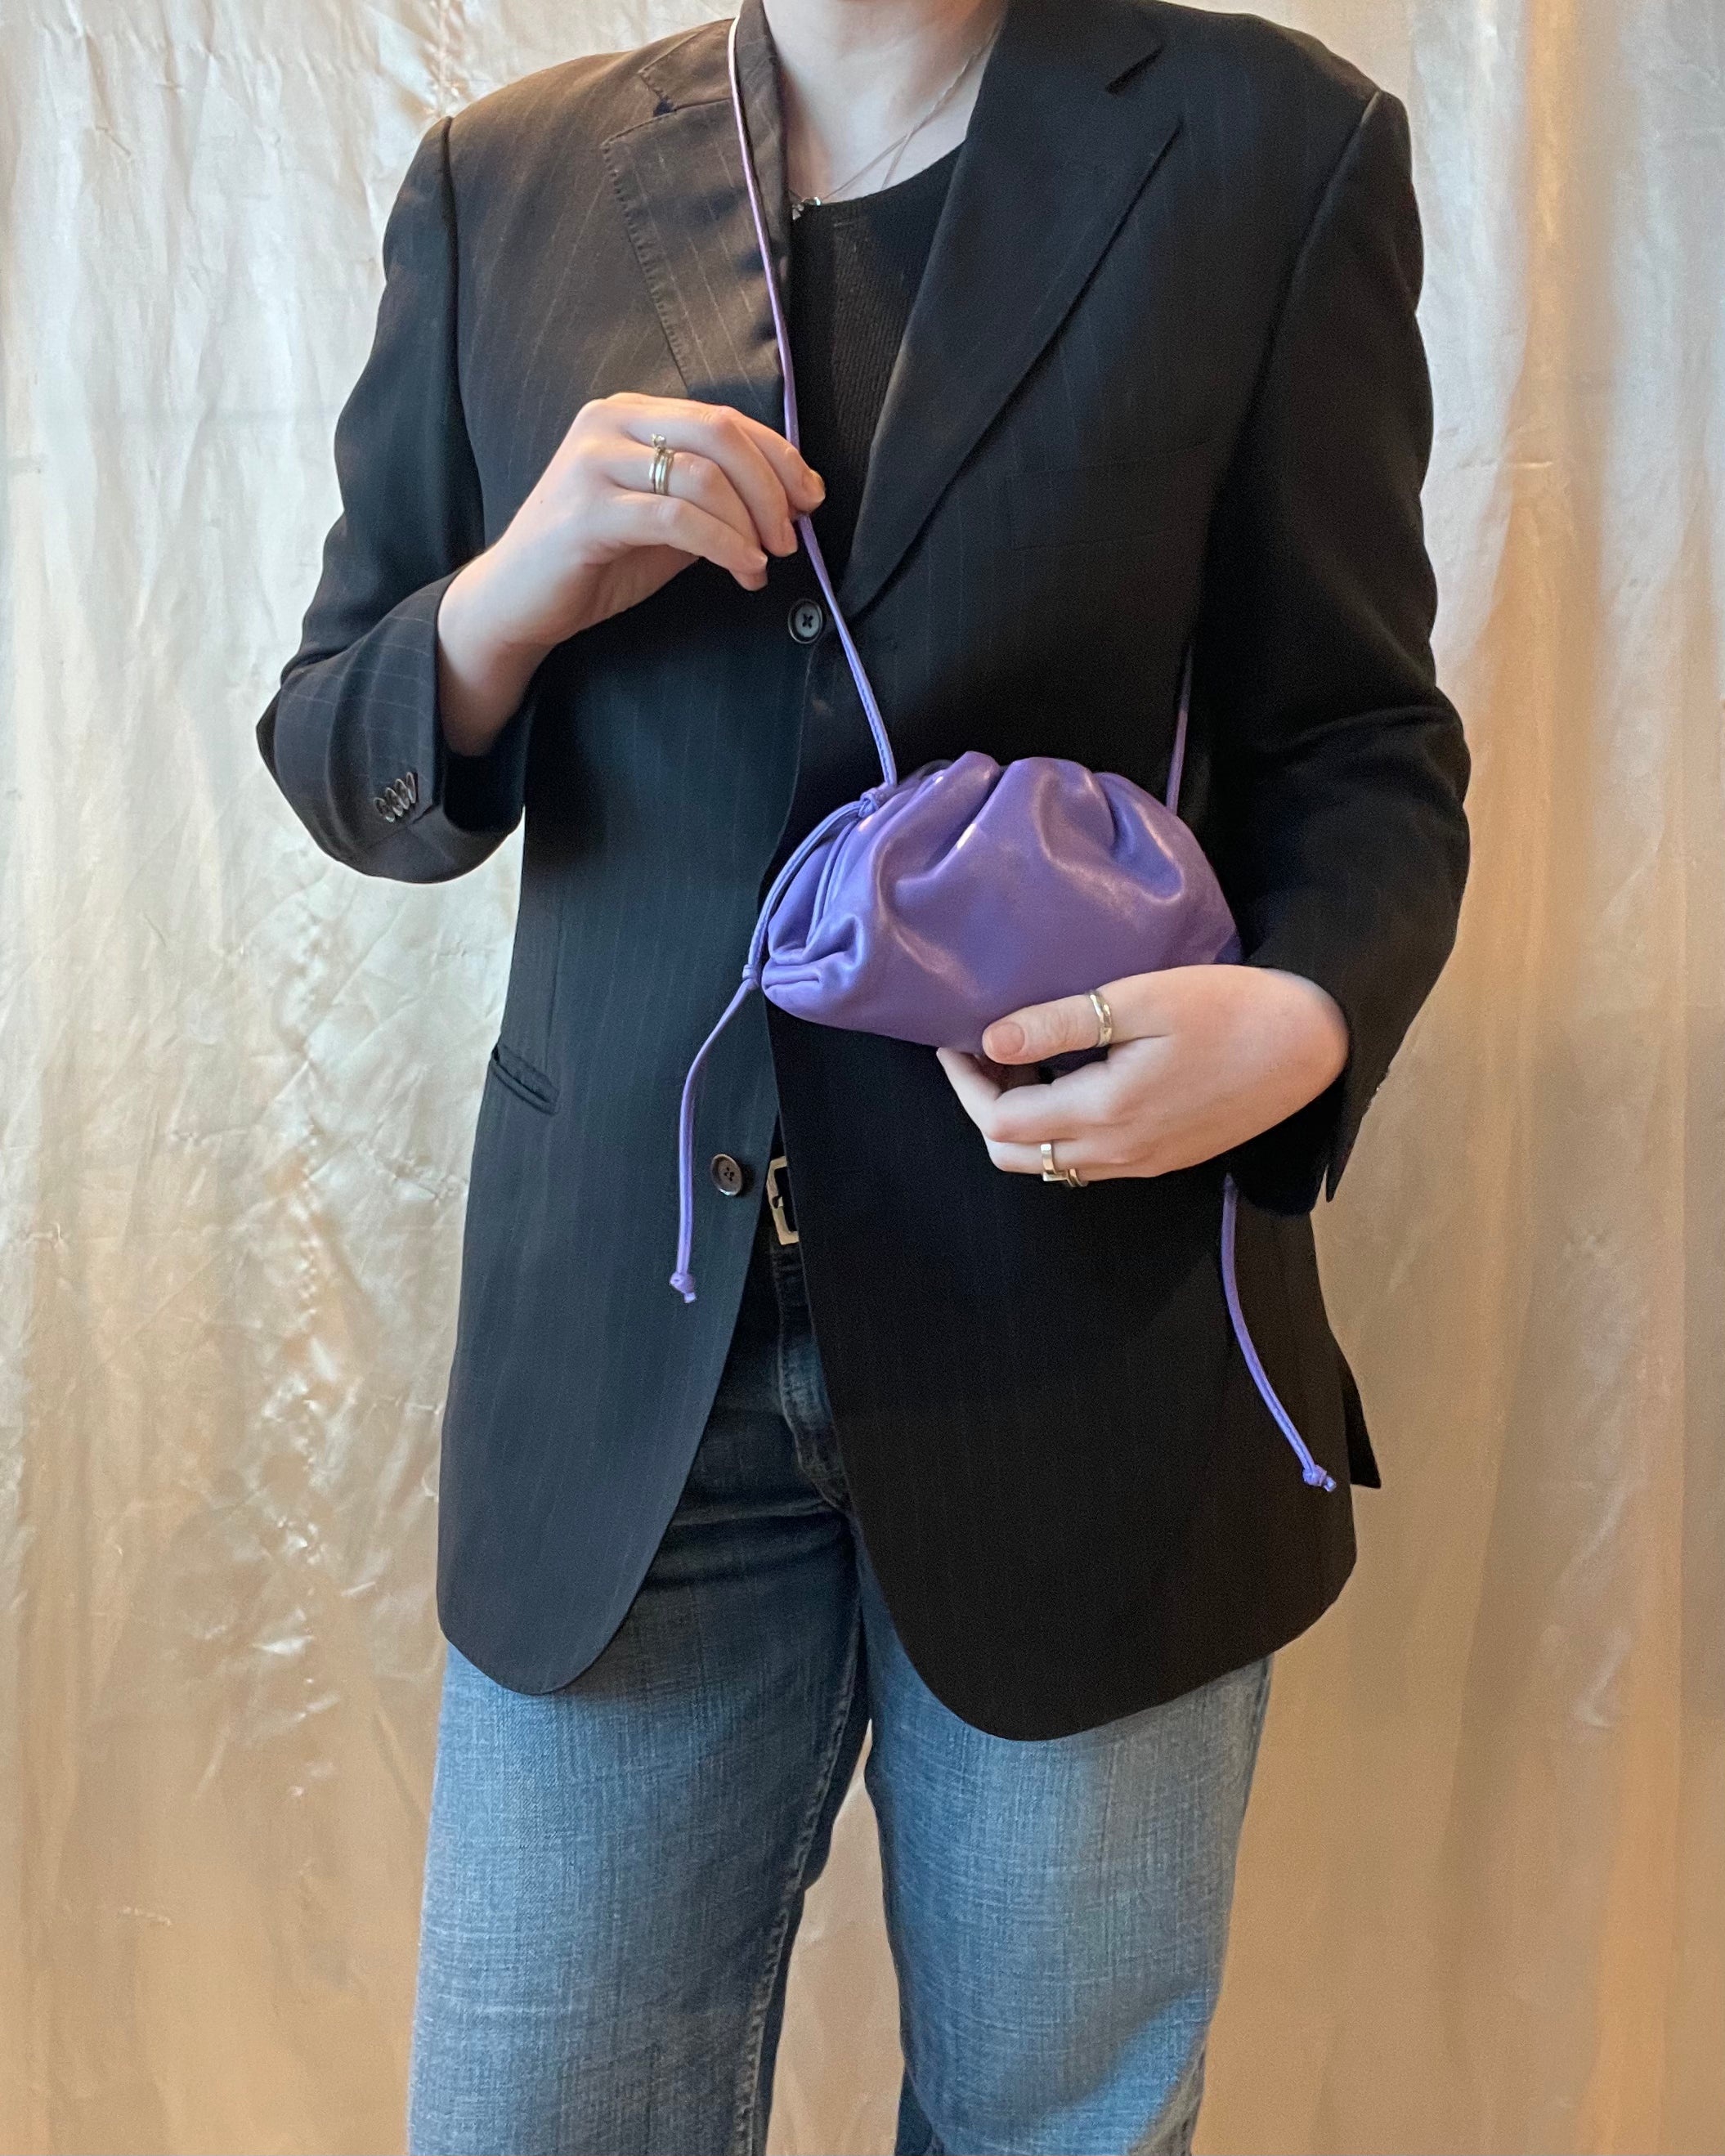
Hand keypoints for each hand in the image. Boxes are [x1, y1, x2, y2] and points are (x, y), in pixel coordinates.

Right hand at [436, 394, 824, 753]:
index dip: (779, 457)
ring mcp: (592, 462)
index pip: (723, 419)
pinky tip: (742, 569)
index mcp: (630, 414)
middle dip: (771, 488)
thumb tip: (786, 501)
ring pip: (702, 476)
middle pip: (720, 434)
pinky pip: (676, 518)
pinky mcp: (586, 511)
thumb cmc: (593, 560)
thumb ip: (713, 500)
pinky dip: (723, 545)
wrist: (516, 601)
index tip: (810, 499)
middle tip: (791, 537)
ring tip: (763, 563)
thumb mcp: (664, 521)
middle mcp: (608, 424)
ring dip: (750, 525)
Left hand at [936, 965, 1348, 1180]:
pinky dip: (1060, 1128)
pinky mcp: (1164, 1158)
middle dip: (985, 1105)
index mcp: (1105, 1113)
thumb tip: (991, 1038)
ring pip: (1051, 1163)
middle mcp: (1118, 1153)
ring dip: (1023, 1119)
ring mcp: (1143, 1163)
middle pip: (1015, 1155)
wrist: (1313, 1044)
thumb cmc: (1231, 1008)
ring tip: (1027, 1059)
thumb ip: (1062, 1024)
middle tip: (988, 1050)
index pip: (1000, 1121)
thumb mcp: (1141, 1000)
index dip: (966, 1084)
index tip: (956, 1041)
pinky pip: (1088, 1161)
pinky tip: (1074, 1079)